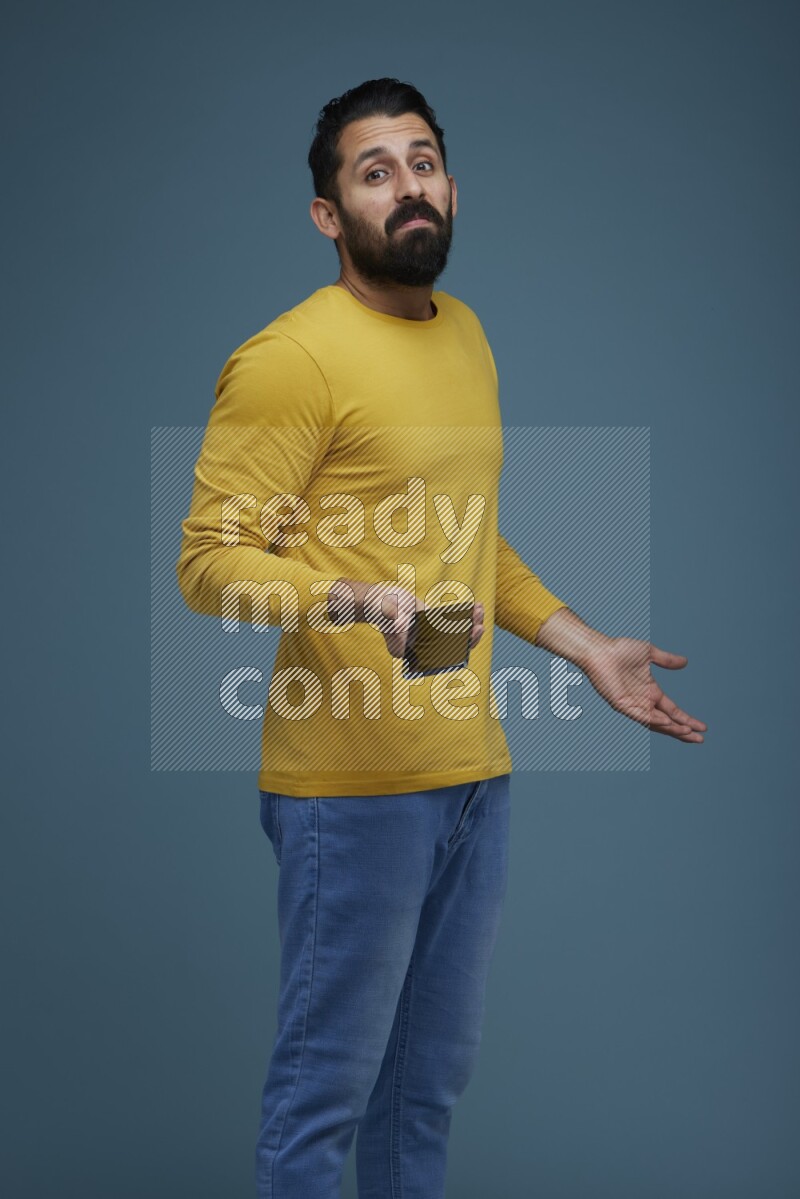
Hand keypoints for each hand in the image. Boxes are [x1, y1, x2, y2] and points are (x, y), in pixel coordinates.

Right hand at [368, 588, 485, 659]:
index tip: (470, 635)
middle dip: (471, 636)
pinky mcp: (436, 624)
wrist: (381, 601)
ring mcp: (433, 636)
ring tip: (480, 611)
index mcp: (419, 654)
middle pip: (456, 646)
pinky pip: (455, 622)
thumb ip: (395, 629)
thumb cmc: (383, 613)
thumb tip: (403, 633)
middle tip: (479, 625)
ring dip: (472, 623)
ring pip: (459, 634)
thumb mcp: (389, 620)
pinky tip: (475, 607)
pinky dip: (466, 615)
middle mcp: (428, 647)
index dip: (461, 648)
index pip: (445, 657)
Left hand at [582, 636, 706, 742]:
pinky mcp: (621, 704)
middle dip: (683, 730)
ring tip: (688, 733)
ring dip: (671, 729)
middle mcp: (643, 701)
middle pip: (667, 722)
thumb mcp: (650, 653)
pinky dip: (653, 720)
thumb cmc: (620, 649)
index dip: (687, 719)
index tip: (703, 728)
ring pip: (655, 723)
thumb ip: (667, 660)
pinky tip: (667, 722)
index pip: (673, 711)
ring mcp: (632, 704)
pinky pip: (639, 715)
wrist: (599, 649)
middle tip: (700, 739)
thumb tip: (685, 662)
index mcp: (651, 692)